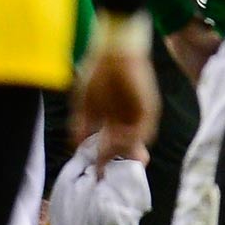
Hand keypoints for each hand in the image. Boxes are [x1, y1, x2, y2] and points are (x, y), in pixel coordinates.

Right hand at [74, 48, 158, 166]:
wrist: (112, 50)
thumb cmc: (96, 72)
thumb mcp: (83, 104)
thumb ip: (80, 125)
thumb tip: (75, 145)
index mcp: (113, 117)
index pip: (110, 142)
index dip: (103, 156)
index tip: (96, 170)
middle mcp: (128, 119)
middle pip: (125, 146)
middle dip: (114, 161)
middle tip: (104, 174)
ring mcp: (140, 115)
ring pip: (134, 141)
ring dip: (122, 153)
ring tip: (108, 161)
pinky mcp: (148, 110)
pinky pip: (142, 131)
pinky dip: (130, 141)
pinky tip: (115, 144)